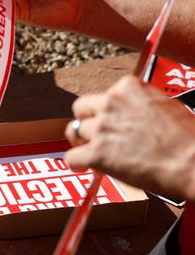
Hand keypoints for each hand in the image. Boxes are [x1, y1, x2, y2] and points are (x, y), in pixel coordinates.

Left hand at [65, 75, 194, 201]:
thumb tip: (128, 115)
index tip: (114, 122)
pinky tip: (86, 166)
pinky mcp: (97, 153)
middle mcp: (110, 103)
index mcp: (128, 87)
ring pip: (75, 132)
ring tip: (97, 152)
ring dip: (83, 142)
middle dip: (87, 121)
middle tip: (95, 135)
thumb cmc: (188, 138)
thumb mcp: (165, 105)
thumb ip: (139, 105)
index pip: (104, 95)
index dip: (107, 111)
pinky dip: (78, 163)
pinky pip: (72, 157)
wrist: (194, 163)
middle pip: (81, 108)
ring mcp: (101, 128)